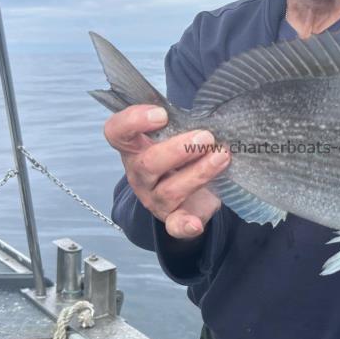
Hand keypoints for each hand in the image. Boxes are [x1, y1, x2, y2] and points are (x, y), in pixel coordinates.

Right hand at [104, 105, 229, 239]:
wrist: (189, 191)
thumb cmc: (181, 154)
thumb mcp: (176, 134)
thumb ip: (181, 122)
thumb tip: (208, 112)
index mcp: (134, 147)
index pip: (118, 132)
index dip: (134, 121)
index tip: (162, 114)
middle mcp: (139, 173)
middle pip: (148, 163)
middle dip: (178, 150)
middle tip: (206, 137)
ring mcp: (154, 198)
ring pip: (170, 190)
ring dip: (199, 173)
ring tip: (222, 157)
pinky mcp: (173, 218)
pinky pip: (175, 226)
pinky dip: (185, 226)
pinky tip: (195, 223)